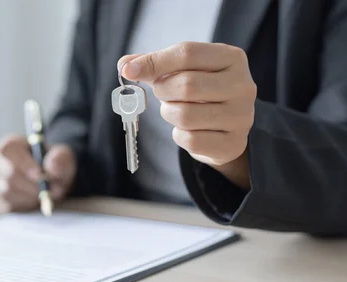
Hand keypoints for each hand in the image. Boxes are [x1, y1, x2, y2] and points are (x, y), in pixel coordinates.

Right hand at [0, 134, 76, 210]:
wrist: (54, 182)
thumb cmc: (55, 164)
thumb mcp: (63, 157)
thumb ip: (60, 159)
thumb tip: (51, 167)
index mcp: (12, 145)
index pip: (7, 149)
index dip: (23, 162)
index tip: (40, 174)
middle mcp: (0, 162)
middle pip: (8, 173)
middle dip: (32, 184)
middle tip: (51, 189)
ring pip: (9, 190)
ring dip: (32, 194)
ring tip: (48, 192)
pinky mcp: (2, 198)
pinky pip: (10, 203)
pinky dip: (28, 203)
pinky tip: (37, 198)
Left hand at [118, 42, 255, 189]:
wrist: (227, 127)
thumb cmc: (201, 92)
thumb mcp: (183, 70)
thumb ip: (155, 64)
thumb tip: (124, 65)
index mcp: (231, 58)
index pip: (187, 53)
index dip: (154, 61)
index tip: (129, 70)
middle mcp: (242, 85)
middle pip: (186, 85)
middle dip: (163, 91)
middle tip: (162, 93)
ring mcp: (241, 116)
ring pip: (185, 116)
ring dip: (169, 113)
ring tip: (176, 109)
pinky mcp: (232, 143)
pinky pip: (190, 140)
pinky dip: (179, 135)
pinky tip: (187, 129)